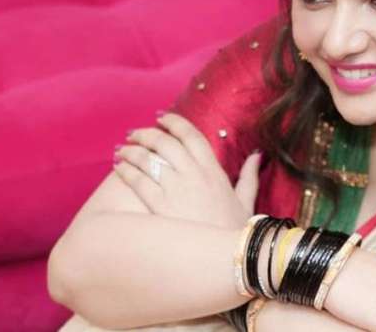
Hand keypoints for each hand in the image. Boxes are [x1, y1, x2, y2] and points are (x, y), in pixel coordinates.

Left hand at [112, 112, 260, 228]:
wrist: (224, 258)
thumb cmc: (235, 230)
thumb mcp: (246, 200)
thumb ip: (249, 176)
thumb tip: (256, 156)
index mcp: (214, 170)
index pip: (192, 135)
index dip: (174, 122)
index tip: (162, 118)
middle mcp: (194, 174)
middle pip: (165, 142)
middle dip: (146, 134)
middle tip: (135, 133)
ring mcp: (175, 189)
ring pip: (148, 158)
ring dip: (132, 150)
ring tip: (122, 149)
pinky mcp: (159, 206)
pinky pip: (137, 180)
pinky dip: (126, 170)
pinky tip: (119, 168)